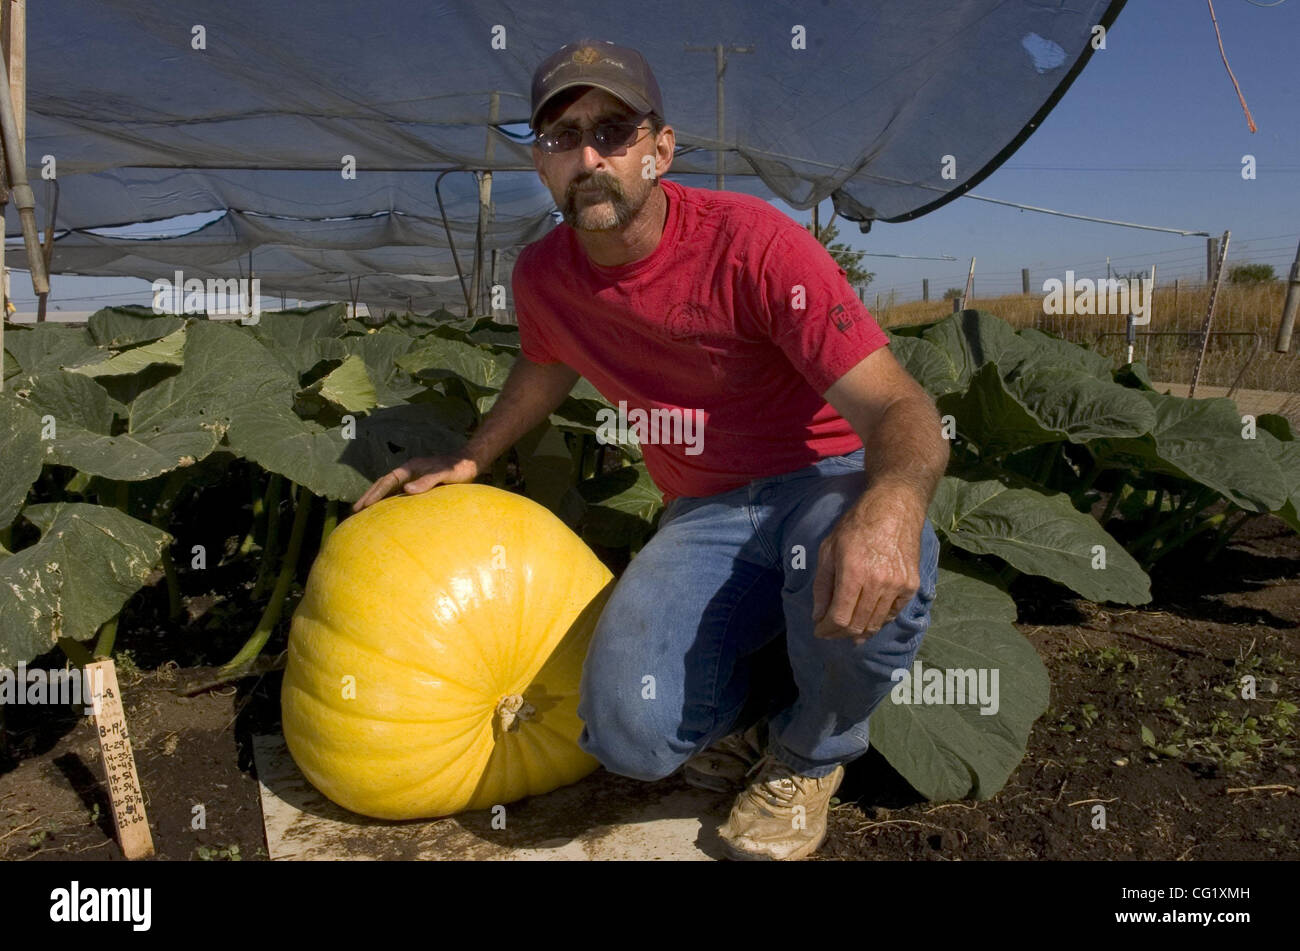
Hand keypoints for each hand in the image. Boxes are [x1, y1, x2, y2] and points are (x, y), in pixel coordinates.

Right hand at [350, 454, 479, 512]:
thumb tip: (406, 490)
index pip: (386, 481)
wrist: (469, 463)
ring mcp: (413, 479)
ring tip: (363, 513)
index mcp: (410, 468)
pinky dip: (389, 502)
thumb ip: (428, 481)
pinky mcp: (419, 485)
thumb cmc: (458, 468)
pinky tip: (385, 514)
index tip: (362, 506)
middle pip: (383, 484)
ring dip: (376, 500)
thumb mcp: (445, 474)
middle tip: (354, 511)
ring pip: (389, 490)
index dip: (374, 493)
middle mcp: (409, 472)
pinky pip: (399, 495)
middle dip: (368, 497)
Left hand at [811, 487, 924, 644]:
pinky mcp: (912, 585)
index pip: (840, 617)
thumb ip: (822, 585)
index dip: (827, 629)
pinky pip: (893, 613)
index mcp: (853, 573)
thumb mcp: (829, 549)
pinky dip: (879, 620)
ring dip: (859, 631)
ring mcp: (898, 585)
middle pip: (858, 624)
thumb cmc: (856, 524)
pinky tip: (869, 619)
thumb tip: (819, 616)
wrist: (895, 507)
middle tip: (831, 632)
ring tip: (848, 633)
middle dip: (840, 634)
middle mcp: (878, 583)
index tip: (819, 630)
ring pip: (876, 623)